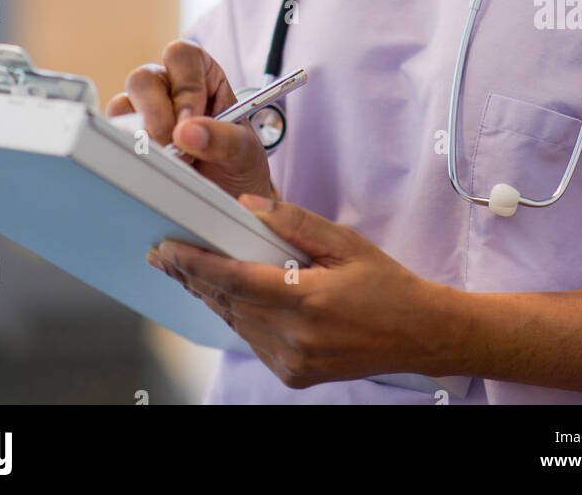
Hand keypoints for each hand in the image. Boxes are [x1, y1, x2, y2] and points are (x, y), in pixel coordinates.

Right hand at [106, 40, 272, 201]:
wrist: (228, 196)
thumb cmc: (238, 164)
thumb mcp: (244, 151)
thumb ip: (223, 138)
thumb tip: (186, 132)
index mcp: (202, 74)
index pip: (182, 56)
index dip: (185, 85)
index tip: (191, 120)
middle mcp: (169, 86)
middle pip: (144, 78)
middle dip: (157, 117)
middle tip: (177, 150)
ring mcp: (145, 110)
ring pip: (122, 104)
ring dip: (143, 136)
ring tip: (169, 162)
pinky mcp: (129, 136)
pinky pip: (115, 133)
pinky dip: (129, 150)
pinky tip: (153, 165)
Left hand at [148, 194, 455, 388]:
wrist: (418, 334)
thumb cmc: (385, 284)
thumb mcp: (344, 242)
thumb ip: (294, 222)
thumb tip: (248, 206)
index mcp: (307, 302)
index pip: (236, 281)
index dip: (196, 264)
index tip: (169, 248)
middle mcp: (295, 338)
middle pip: (228, 303)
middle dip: (192, 276)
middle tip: (163, 253)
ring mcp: (293, 362)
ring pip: (236, 323)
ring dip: (209, 296)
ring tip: (184, 270)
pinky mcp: (295, 374)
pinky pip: (252, 340)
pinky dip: (235, 316)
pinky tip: (223, 295)